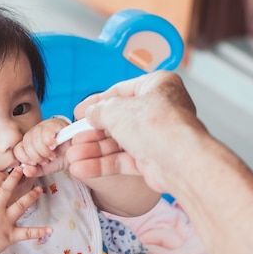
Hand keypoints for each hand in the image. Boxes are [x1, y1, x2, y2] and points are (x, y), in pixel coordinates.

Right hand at [0, 168, 51, 253]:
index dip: (0, 176)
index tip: (5, 171)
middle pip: (7, 190)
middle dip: (15, 178)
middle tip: (23, 169)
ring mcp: (4, 222)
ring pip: (20, 206)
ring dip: (31, 197)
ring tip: (40, 189)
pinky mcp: (10, 235)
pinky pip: (27, 233)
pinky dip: (39, 231)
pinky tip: (50, 229)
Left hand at [13, 117, 70, 176]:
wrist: (77, 154)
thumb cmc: (61, 159)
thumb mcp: (46, 168)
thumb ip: (34, 171)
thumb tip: (25, 171)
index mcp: (29, 143)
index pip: (18, 148)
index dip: (25, 158)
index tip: (35, 163)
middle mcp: (34, 132)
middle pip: (27, 142)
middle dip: (37, 156)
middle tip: (47, 159)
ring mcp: (44, 125)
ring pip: (35, 136)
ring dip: (45, 150)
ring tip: (53, 154)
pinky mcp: (55, 123)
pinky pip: (47, 130)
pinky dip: (50, 140)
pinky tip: (55, 145)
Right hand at [67, 71, 205, 192]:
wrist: (180, 160)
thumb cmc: (156, 125)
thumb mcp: (117, 110)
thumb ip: (99, 110)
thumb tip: (90, 114)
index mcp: (157, 86)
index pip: (120, 91)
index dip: (96, 102)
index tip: (78, 112)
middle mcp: (159, 110)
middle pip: (117, 120)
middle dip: (92, 132)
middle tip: (72, 138)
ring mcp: (156, 137)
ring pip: (118, 142)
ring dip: (93, 150)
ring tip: (72, 156)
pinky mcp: (153, 160)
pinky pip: (123, 160)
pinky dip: (102, 164)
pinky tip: (82, 167)